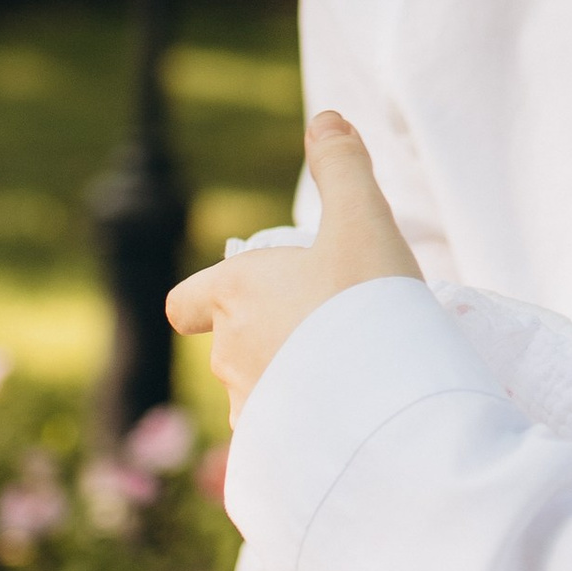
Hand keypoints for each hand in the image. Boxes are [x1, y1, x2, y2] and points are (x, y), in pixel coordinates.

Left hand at [168, 113, 418, 413]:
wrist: (383, 401)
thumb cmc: (366, 302)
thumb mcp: (363, 220)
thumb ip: (343, 166)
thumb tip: (325, 117)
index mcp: (237, 293)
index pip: (188, 301)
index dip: (204, 301)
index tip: (228, 303)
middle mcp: (228, 353)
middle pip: (230, 346)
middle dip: (266, 340)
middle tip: (325, 332)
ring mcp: (247, 408)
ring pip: (255, 392)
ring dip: (285, 385)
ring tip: (340, 381)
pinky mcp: (273, 452)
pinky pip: (278, 438)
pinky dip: (300, 428)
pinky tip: (339, 423)